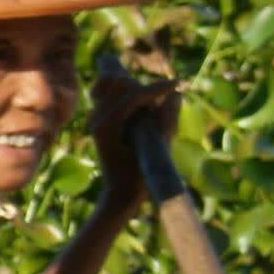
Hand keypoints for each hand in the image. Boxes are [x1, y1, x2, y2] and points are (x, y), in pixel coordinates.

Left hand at [87, 70, 179, 210]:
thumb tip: (177, 94)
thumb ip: (166, 122)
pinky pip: (107, 91)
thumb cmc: (139, 175)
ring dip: (135, 87)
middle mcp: (96, 118)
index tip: (178, 83)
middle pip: (121, 83)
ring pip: (112, 83)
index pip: (133, 95)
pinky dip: (124, 89)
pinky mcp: (99, 118)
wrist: (121, 190)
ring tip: (154, 101)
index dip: (157, 88)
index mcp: (106, 126)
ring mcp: (95, 117)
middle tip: (164, 98)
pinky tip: (142, 99)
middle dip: (145, 88)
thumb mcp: (158, 150)